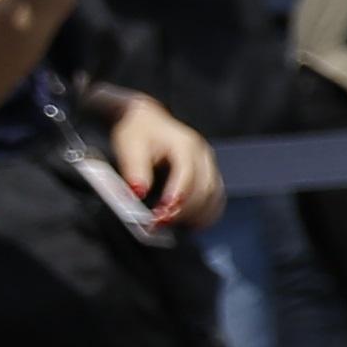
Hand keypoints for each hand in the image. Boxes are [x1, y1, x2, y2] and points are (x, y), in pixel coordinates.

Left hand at [100, 91, 220, 229]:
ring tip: (174, 225)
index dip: (177, 195)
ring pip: (214, 196)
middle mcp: (202, 154)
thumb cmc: (139, 132)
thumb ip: (134, 169)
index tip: (163, 213)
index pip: (187, 173)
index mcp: (184, 144)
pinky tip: (191, 223)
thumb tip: (138, 192)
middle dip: (184, 210)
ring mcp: (209, 165)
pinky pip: (216, 198)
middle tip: (161, 223)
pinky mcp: (210, 174)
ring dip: (196, 215)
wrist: (147, 120)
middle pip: (205, 189)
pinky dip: (206, 213)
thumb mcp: (129, 146)